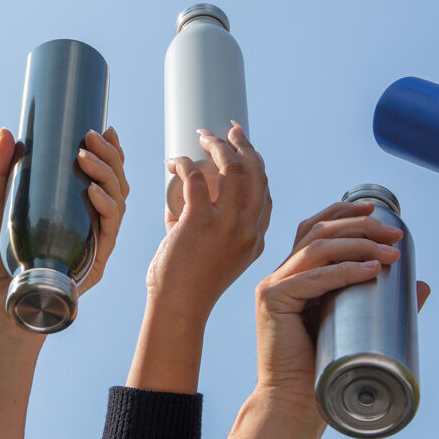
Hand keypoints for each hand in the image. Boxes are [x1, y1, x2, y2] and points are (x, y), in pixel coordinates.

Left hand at [76, 127, 129, 294]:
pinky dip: (106, 207)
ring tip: (86, 156)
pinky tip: (93, 191)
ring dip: (108, 175)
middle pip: (115, 187)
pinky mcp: (94, 265)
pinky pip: (110, 230)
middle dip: (110, 157)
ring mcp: (94, 247)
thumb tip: (6, 132)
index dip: (110, 154)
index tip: (104, 129)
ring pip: (118, 204)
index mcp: (74, 215)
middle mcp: (89, 230)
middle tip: (92, 136)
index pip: (102, 180)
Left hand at [147, 122, 270, 314]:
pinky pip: (194, 177)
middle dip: (244, 145)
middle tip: (229, 130)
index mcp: (256, 239)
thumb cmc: (189, 287)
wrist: (178, 308)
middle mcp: (248, 229)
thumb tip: (178, 205)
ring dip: (216, 145)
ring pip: (231, 168)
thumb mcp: (216, 258)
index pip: (265, 192)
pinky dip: (183, 163)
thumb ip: (206, 230)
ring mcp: (227, 225)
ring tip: (202, 137)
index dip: (256, 164)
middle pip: (256, 173)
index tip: (243, 147)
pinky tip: (173, 162)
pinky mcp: (200, 221)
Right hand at [254, 201, 429, 420]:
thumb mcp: (358, 327)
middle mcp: (281, 275)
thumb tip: (422, 285)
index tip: (377, 210)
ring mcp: (274, 286)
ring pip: (316, 248)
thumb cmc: (324, 371)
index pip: (315, 229)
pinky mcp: (272, 301)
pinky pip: (312, 278)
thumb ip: (385, 304)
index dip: (344, 212)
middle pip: (318, 231)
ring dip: (358, 244)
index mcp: (296, 276)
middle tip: (395, 235)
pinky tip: (369, 270)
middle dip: (360, 226)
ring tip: (391, 252)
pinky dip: (343, 271)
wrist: (295, 405)